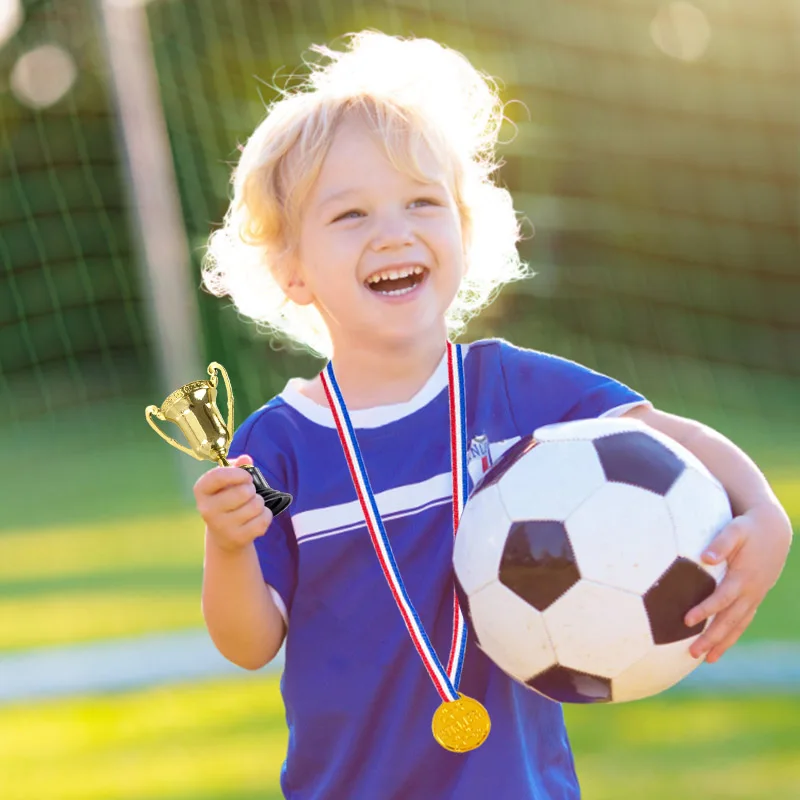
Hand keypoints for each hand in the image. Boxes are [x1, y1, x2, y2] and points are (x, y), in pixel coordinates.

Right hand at [194, 454, 273, 552]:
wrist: (224, 535)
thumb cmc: (227, 500)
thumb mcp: (227, 482)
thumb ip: (237, 467)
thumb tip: (246, 458)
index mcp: (201, 490)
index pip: (218, 476)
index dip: (238, 473)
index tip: (246, 476)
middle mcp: (207, 510)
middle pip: (243, 492)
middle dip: (252, 490)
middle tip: (248, 494)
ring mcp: (222, 526)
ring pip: (256, 506)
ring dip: (259, 502)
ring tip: (251, 506)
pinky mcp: (237, 538)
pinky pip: (263, 520)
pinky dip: (266, 515)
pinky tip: (256, 517)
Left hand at [685, 503, 791, 662]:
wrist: (773, 531)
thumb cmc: (747, 528)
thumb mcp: (735, 529)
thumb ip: (721, 543)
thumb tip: (705, 557)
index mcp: (743, 577)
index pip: (722, 598)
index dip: (705, 610)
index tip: (687, 620)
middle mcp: (750, 592)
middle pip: (730, 620)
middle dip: (712, 638)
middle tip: (692, 653)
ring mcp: (754, 597)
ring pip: (738, 625)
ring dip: (722, 643)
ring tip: (705, 660)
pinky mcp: (754, 598)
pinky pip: (743, 621)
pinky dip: (732, 635)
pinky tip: (720, 647)